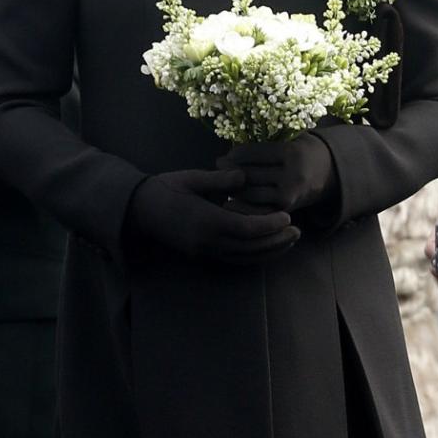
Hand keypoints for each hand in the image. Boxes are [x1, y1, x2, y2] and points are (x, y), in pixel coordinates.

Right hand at [126, 167, 298, 265]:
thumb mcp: (191, 178)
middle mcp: (207, 241)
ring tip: (290, 241)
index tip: (287, 216)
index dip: (269, 225)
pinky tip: (268, 249)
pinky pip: (235, 260)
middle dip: (276, 241)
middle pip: (250, 247)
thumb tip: (244, 176)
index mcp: (205, 221)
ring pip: (244, 258)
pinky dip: (255, 256)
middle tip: (298, 231)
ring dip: (269, 252)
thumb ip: (219, 180)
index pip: (246, 228)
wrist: (138, 211)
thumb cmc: (165, 189)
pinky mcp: (203, 255)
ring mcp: (204, 251)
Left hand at [224, 134, 336, 212]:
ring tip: (223, 182)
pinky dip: (243, 206)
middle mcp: (291, 175)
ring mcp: (288, 195)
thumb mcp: (289, 141)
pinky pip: (258, 209)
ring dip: (233, 188)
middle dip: (229, 171)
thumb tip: (230, 152)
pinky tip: (233, 200)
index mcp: (290, 153)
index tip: (225, 155)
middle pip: (249, 174)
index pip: (252, 154)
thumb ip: (265, 145)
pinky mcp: (286, 209)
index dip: (234, 154)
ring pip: (250, 193)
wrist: (329, 173)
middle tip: (218, 167)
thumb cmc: (303, 152)